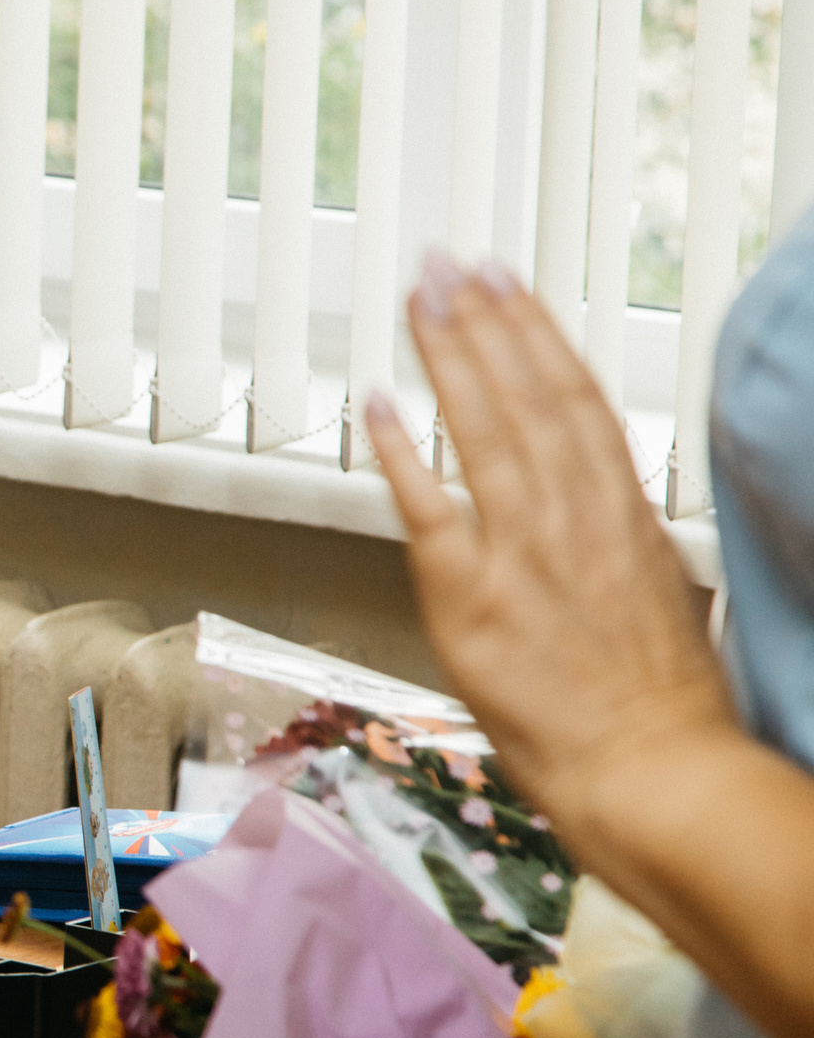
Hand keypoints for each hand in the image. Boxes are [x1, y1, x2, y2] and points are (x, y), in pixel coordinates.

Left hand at [368, 252, 731, 834]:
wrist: (652, 772)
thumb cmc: (660, 704)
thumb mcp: (657, 592)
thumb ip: (617, 539)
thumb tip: (598, 509)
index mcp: (623, 514)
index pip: (577, 398)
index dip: (537, 334)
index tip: (508, 286)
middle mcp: (574, 519)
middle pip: (527, 394)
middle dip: (484, 321)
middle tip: (447, 265)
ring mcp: (522, 553)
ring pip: (484, 429)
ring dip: (448, 358)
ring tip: (419, 301)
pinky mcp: (473, 598)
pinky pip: (428, 508)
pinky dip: (401, 452)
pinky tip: (377, 403)